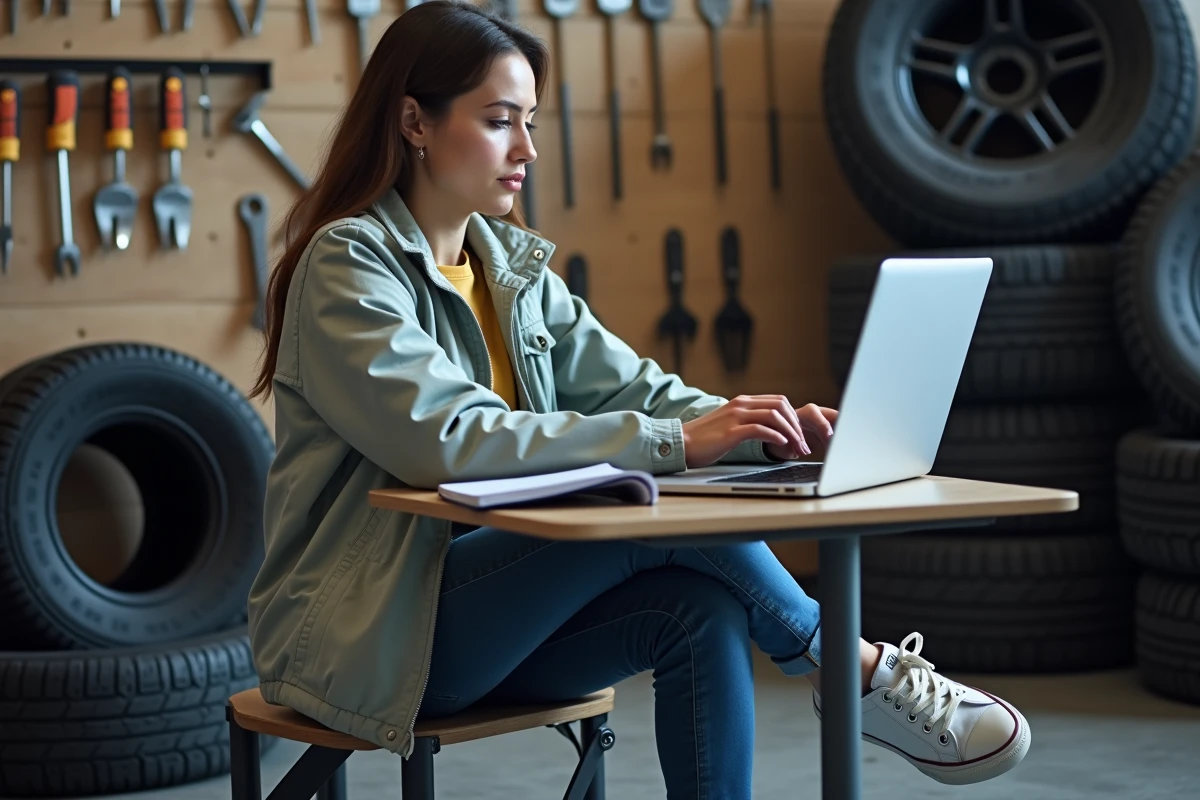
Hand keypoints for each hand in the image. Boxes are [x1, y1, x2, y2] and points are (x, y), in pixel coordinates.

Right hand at [680, 395, 837, 468]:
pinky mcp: (730, 431)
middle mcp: (741, 405)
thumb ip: (748, 422)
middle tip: (803, 444)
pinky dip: (775, 436)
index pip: (779, 401)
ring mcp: (735, 416)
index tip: (800, 436)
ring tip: (797, 448)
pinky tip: (782, 446)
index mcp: (742, 402)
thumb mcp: (730, 424)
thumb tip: (771, 431)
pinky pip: (759, 429)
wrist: (680, 443)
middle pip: (781, 406)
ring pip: (774, 416)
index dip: (794, 418)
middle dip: (797, 425)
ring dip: (790, 433)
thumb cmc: (705, 439)